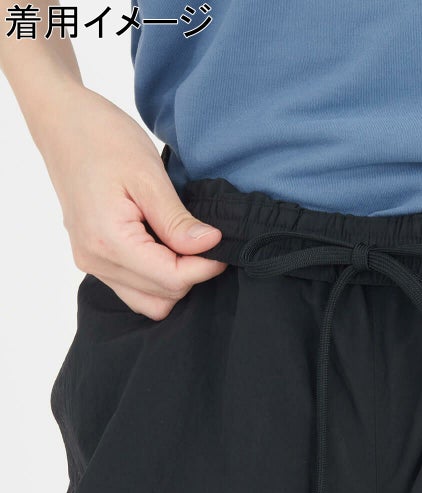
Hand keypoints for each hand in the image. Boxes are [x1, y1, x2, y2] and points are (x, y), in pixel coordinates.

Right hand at [37, 85, 226, 319]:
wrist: (63, 122)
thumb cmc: (103, 139)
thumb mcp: (149, 176)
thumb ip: (178, 220)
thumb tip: (210, 245)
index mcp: (108, 241)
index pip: (171, 280)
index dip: (204, 267)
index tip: (220, 243)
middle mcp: (95, 260)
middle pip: (163, 296)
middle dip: (191, 273)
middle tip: (204, 239)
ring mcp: (92, 263)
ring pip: (149, 302)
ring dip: (174, 281)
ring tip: (184, 243)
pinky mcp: (94, 259)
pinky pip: (134, 289)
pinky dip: (157, 278)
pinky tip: (166, 247)